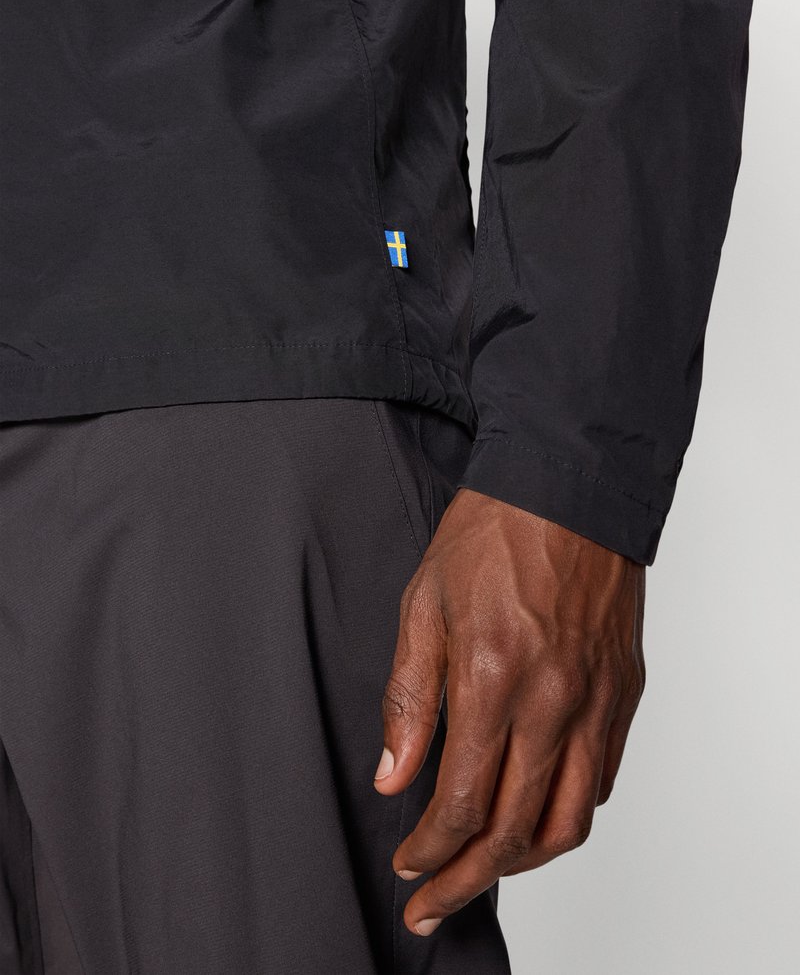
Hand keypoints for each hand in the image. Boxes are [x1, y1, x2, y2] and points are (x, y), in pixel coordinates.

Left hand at [373, 487, 645, 936]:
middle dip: (466, 879)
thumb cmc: (491, 535)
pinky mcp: (624, 692)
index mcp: (492, 678)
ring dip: (523, 861)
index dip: (429, 850)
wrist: (567, 487)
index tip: (407, 864)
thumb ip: (409, 699)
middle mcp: (553, 701)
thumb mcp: (422, 604)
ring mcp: (596, 700)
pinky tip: (536, 813)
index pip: (460, 802)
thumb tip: (395, 778)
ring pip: (568, 820)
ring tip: (484, 871)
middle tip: (434, 901)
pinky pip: (602, 779)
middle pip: (514, 830)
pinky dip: (567, 814)